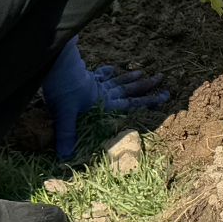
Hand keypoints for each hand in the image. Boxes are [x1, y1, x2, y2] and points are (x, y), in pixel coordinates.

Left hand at [42, 38, 169, 160]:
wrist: (57, 64)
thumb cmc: (64, 90)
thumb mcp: (65, 114)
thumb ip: (67, 134)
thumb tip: (65, 157)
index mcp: (104, 102)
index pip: (130, 103)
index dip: (148, 101)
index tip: (165, 96)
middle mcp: (104, 92)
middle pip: (128, 89)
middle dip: (145, 86)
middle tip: (161, 78)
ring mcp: (95, 82)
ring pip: (117, 80)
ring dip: (130, 77)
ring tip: (141, 72)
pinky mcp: (86, 75)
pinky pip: (99, 74)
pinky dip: (106, 72)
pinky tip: (111, 68)